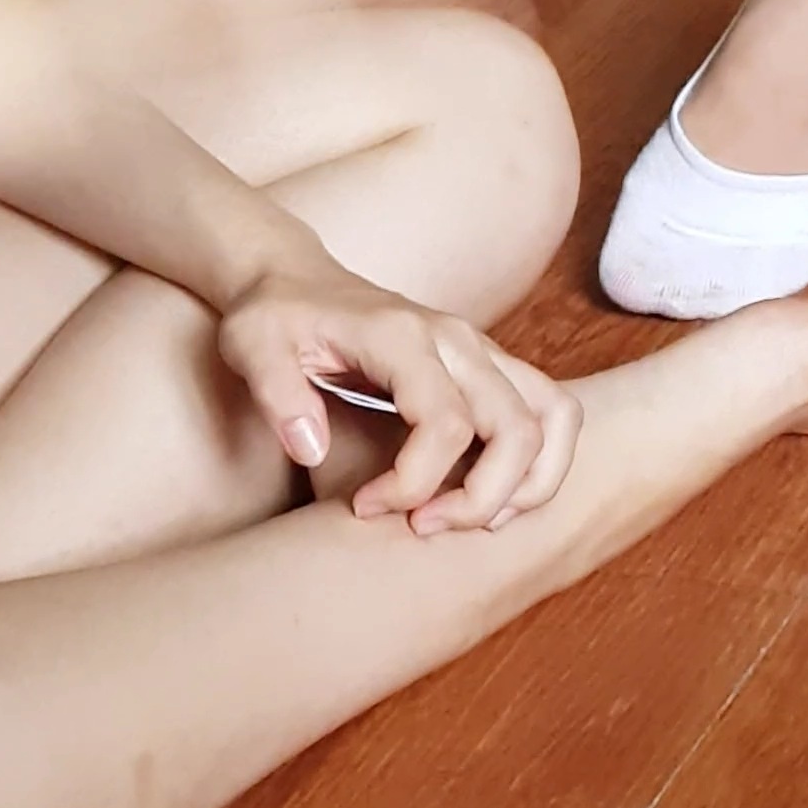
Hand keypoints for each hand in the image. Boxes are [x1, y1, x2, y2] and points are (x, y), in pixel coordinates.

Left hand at [215, 257, 582, 535]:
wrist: (295, 279)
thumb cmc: (274, 318)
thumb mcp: (251, 346)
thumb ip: (276, 395)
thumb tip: (312, 450)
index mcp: (402, 336)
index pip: (444, 423)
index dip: (413, 484)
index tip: (364, 507)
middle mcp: (457, 340)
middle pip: (518, 428)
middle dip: (482, 499)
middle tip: (422, 528)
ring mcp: (481, 350)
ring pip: (555, 417)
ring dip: (529, 485)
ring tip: (472, 521)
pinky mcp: (489, 366)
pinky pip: (550, 412)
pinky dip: (539, 464)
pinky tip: (488, 498)